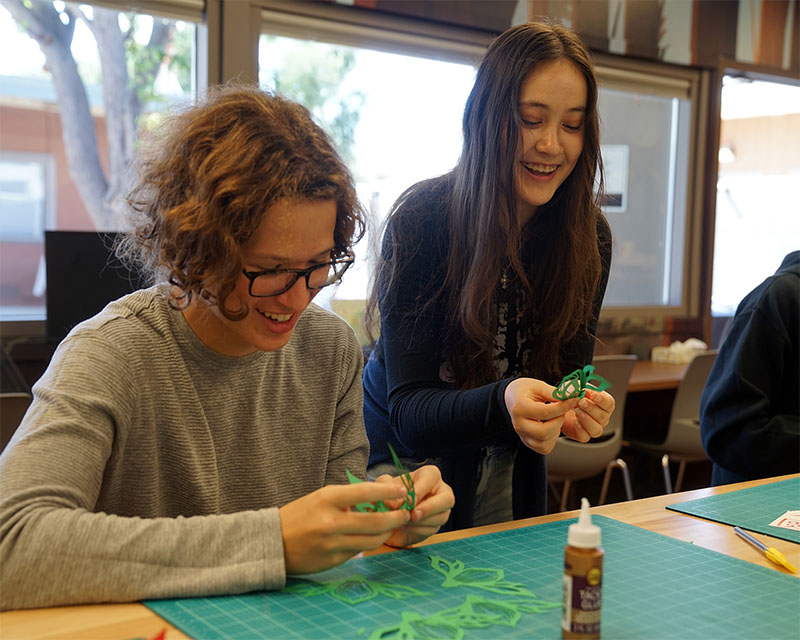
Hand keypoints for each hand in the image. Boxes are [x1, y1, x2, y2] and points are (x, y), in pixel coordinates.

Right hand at [279, 482, 410, 574]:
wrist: (273, 542)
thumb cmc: (300, 515)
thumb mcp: (321, 498)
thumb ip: (348, 499)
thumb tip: (379, 499)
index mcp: (327, 499)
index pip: (365, 492)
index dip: (388, 491)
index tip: (403, 490)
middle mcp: (331, 522)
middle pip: (375, 521)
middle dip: (396, 517)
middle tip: (406, 513)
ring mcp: (332, 544)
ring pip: (372, 540)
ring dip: (387, 532)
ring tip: (392, 525)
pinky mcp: (333, 561)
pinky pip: (359, 551)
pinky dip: (369, 543)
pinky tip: (372, 537)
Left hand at [376, 465, 453, 547]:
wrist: (390, 512)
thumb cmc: (392, 491)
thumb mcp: (385, 483)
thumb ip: (386, 485)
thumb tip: (393, 501)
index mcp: (430, 475)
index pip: (431, 479)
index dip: (420, 491)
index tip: (408, 502)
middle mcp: (441, 491)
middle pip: (447, 499)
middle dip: (429, 508)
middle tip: (413, 515)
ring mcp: (442, 509)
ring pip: (441, 516)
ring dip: (421, 521)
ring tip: (403, 522)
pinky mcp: (436, 525)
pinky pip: (432, 529)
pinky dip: (417, 530)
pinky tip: (405, 527)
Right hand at [504, 377, 578, 454]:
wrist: (513, 399)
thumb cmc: (525, 391)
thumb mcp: (538, 386)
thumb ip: (554, 392)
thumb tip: (572, 394)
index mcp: (519, 408)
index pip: (545, 412)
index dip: (563, 406)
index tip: (573, 399)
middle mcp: (519, 425)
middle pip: (544, 432)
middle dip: (559, 421)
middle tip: (560, 411)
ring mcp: (523, 436)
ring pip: (545, 442)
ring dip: (556, 430)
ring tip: (554, 417)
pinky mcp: (528, 443)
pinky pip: (545, 448)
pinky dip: (552, 438)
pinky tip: (551, 426)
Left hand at [560, 388, 615, 441]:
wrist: (561, 408)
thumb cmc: (572, 397)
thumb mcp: (574, 388)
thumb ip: (577, 387)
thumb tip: (578, 389)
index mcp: (604, 404)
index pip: (609, 403)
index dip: (601, 399)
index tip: (591, 394)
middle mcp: (602, 418)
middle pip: (603, 416)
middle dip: (591, 408)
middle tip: (581, 401)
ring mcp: (594, 428)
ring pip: (596, 429)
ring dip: (587, 419)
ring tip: (577, 411)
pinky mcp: (583, 435)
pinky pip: (585, 436)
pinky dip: (580, 429)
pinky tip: (575, 422)